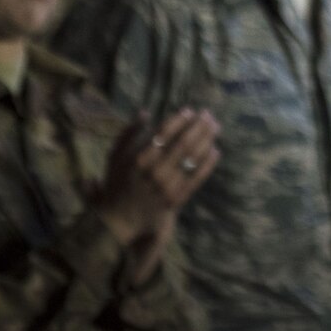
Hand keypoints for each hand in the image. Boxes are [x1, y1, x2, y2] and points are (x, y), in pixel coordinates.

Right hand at [93, 108, 220, 253]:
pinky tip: (215, 150)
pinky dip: (208, 163)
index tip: (190, 111)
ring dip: (206, 140)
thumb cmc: (119, 182)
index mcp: (138, 158)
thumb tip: (144, 112)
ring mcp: (166, 187)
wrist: (121, 219)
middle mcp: (153, 172)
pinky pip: (197, 178)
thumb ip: (129, 133)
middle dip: (198, 126)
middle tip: (208, 115)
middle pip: (182, 144)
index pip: (163, 133)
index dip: (179, 120)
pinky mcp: (176, 199)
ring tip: (214, 127)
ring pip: (192, 159)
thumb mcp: (115, 156)